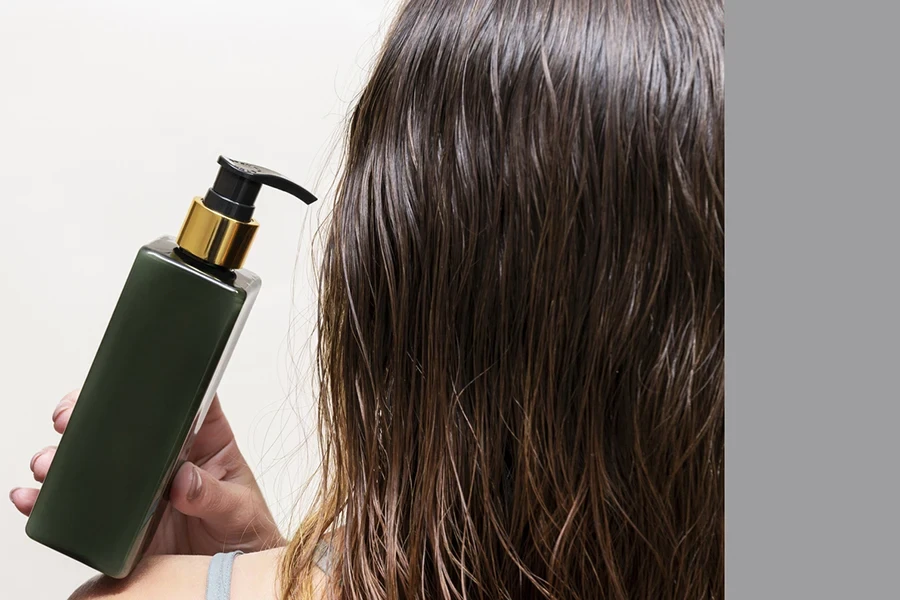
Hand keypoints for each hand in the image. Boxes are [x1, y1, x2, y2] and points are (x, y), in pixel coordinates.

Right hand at [10, 389, 284, 555]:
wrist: (229, 574)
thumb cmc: (244, 532)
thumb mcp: (238, 510)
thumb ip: (213, 494)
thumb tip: (183, 480)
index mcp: (205, 439)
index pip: (181, 398)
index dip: (153, 383)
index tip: (124, 381)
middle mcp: (166, 457)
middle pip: (123, 422)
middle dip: (88, 415)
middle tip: (68, 419)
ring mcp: (139, 487)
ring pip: (94, 458)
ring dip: (63, 457)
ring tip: (48, 463)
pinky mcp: (119, 519)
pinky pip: (80, 505)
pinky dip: (49, 501)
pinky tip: (32, 498)